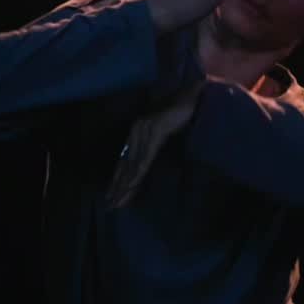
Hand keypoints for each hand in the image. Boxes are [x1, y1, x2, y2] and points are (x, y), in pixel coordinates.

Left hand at [105, 81, 205, 208]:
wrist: (192, 97)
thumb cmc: (181, 113)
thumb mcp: (165, 134)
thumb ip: (155, 146)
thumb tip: (145, 164)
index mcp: (138, 134)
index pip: (126, 161)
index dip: (119, 179)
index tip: (112, 196)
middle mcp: (137, 133)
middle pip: (126, 166)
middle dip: (118, 187)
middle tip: (111, 206)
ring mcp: (144, 132)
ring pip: (133, 165)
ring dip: (125, 185)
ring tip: (117, 203)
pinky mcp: (154, 132)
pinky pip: (145, 157)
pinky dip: (137, 173)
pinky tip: (131, 185)